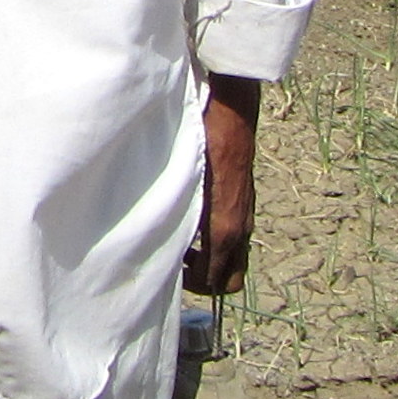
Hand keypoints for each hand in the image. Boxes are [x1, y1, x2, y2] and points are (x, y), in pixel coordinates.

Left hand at [189, 75, 259, 295]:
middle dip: (206, 282)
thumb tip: (150, 239)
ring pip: (236, 261)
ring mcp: (247, 217)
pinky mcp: (247, 204)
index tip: (170, 271)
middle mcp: (241, 228)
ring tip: (184, 247)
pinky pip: (237, 242)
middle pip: (231, 281)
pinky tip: (195, 225)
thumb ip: (172, 212)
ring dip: (213, 264)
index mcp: (223, 228)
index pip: (213, 280)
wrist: (232, 112)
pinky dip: (219, 246)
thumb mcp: (182, 179)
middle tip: (179, 264)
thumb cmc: (201, 140)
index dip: (191, 286)